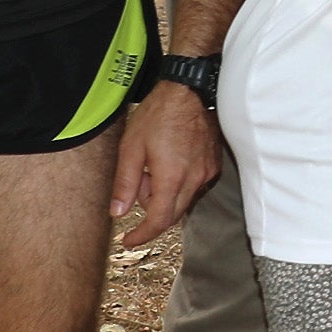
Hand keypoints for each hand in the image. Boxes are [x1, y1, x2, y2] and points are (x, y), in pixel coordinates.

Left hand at [106, 86, 220, 250]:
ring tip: (153, 165)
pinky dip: (178, 184)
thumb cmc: (158, 115)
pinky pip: (194, 187)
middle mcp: (194, 179)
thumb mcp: (131, 148)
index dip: (142, 235)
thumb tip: (118, 212)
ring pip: (183, 201)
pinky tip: (170, 161)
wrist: (189, 91)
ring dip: (164, 195)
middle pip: (172, 214)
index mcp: (172, 177)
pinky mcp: (214, 165)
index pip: (158, 221)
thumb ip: (124, 184)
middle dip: (150, 210)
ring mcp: (207, 173)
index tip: (129, 240)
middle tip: (138, 183)